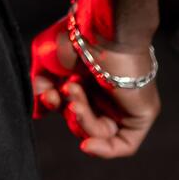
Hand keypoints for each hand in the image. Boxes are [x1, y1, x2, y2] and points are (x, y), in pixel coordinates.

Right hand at [30, 15, 160, 159]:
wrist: (102, 30)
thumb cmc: (73, 39)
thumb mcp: (44, 63)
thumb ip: (40, 88)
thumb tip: (38, 112)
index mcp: (86, 80)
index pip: (68, 107)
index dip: (54, 106)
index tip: (48, 94)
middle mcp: (106, 93)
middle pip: (82, 123)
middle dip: (69, 113)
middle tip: (65, 91)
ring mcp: (123, 104)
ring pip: (100, 133)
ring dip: (81, 120)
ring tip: (75, 95)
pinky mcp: (140, 113)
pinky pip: (124, 144)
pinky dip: (104, 149)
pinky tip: (87, 144)